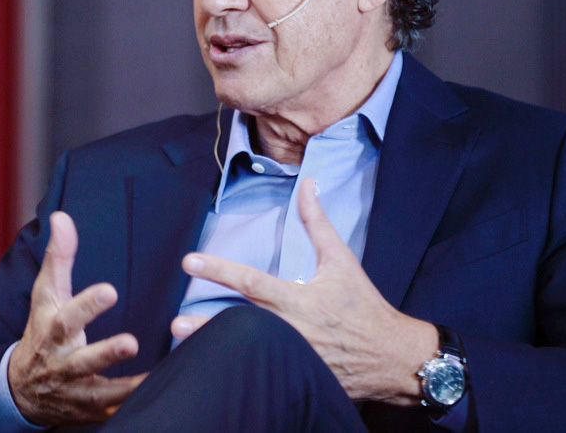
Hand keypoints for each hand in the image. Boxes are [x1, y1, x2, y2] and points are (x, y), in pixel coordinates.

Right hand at [8, 212, 146, 424]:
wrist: (23, 389)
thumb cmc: (41, 330)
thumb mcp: (46, 294)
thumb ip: (59, 257)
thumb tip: (62, 216)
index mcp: (54, 331)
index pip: (68, 317)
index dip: (87, 305)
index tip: (109, 290)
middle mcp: (63, 363)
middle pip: (82, 359)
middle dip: (105, 352)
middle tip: (131, 342)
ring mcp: (75, 389)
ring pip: (100, 391)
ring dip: (124, 387)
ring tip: (152, 378)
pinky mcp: (90, 409)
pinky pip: (113, 409)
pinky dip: (132, 405)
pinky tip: (159, 393)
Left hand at [173, 178, 437, 405]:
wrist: (391, 356)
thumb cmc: (364, 304)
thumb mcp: (341, 259)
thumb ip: (318, 223)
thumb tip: (308, 185)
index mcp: (298, 299)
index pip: (251, 281)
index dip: (219, 270)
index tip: (190, 262)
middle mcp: (291, 330)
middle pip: (240, 324)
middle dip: (206, 324)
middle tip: (174, 323)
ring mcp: (293, 359)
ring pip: (247, 352)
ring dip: (215, 350)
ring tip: (183, 350)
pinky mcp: (297, 379)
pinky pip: (264, 374)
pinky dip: (243, 371)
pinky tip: (220, 372)